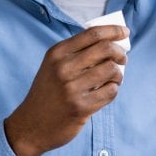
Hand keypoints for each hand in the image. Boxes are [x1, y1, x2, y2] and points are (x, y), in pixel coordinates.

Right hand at [4, 25, 127, 155]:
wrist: (30, 125)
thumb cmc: (48, 92)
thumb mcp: (53, 66)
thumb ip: (77, 52)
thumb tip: (111, 41)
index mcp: (57, 53)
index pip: (93, 33)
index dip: (113, 30)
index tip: (125, 31)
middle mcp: (63, 68)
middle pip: (106, 48)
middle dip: (120, 52)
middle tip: (123, 58)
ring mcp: (72, 88)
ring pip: (112, 69)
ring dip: (118, 73)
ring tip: (114, 78)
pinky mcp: (81, 108)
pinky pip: (110, 91)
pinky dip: (114, 89)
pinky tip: (107, 91)